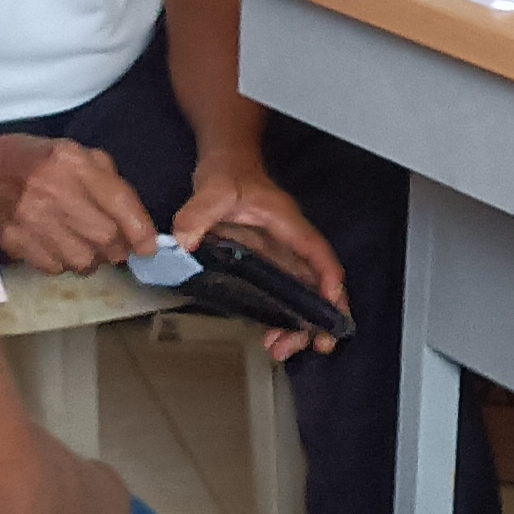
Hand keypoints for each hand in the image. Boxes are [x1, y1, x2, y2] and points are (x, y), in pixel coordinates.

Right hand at [0, 133, 154, 275]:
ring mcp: (30, 218)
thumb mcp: (76, 155)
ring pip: (82, 260)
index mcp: (72, 162)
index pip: (119, 202)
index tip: (149, 248)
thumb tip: (139, 226)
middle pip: (105, 238)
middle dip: (117, 248)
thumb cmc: (35, 162)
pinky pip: (55, 268)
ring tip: (82, 243)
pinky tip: (56, 246)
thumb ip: (110, 184)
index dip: (140, 231)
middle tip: (114, 246)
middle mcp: (52, 190)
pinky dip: (63, 263)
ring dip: (91, 259)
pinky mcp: (14, 240)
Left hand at [173, 167, 348, 360]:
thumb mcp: (213, 190)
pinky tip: (272, 334)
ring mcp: (282, 254)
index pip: (318, 254)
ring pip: (304, 293)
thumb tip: (182, 241)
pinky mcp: (270, 262)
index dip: (329, 282)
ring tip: (283, 348)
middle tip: (315, 345)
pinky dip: (284, 316)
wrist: (227, 165)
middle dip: (321, 316)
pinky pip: (285, 293)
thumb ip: (197, 214)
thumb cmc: (230, 174)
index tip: (332, 307)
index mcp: (287, 224)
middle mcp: (291, 242)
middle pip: (318, 283)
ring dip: (301, 323)